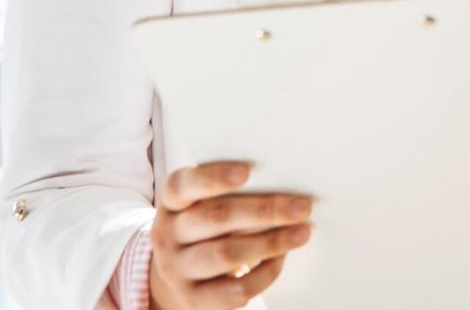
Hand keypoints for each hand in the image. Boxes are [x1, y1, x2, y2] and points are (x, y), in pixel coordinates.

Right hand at [148, 161, 312, 309]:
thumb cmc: (207, 226)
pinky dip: (265, 273)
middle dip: (264, 210)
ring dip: (271, 242)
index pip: (183, 185)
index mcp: (172, 202)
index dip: (213, 177)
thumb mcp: (206, 203)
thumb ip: (234, 192)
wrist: (182, 274)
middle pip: (215, 217)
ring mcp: (177, 269)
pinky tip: (282, 258)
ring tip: (302, 233)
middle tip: (302, 206)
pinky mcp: (194, 298)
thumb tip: (286, 187)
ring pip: (226, 254)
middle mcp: (167, 234)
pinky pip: (234, 290)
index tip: (246, 171)